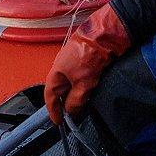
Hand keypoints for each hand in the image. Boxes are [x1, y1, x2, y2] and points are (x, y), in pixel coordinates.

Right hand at [43, 4, 131, 123]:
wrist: (105, 34)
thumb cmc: (89, 54)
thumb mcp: (82, 84)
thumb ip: (75, 100)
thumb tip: (71, 110)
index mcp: (56, 72)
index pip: (50, 95)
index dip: (53, 110)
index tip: (58, 121)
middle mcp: (63, 67)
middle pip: (62, 90)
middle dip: (67, 104)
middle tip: (75, 116)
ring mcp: (75, 62)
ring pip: (74, 84)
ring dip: (78, 95)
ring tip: (86, 105)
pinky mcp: (87, 60)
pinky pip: (83, 78)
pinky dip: (86, 87)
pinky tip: (93, 91)